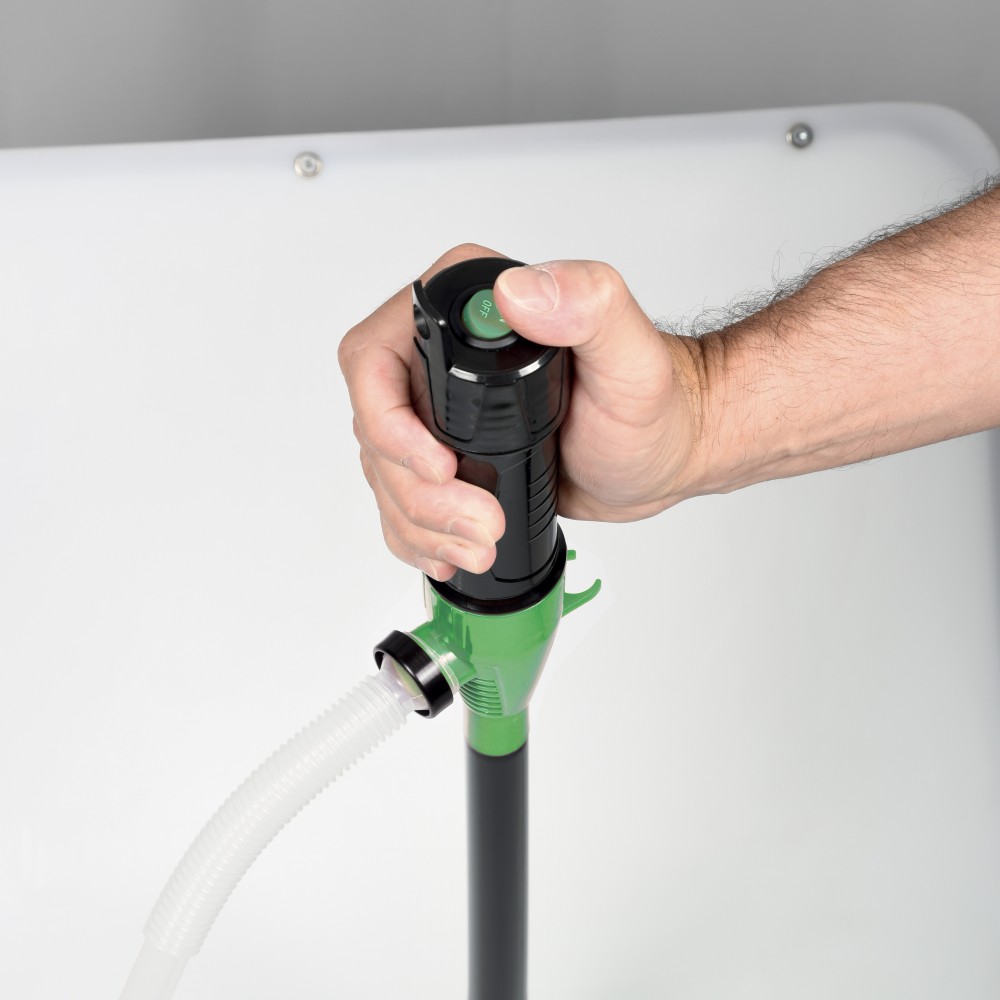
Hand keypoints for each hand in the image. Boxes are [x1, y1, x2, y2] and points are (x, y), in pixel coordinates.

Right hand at [338, 244, 705, 579]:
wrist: (665, 456)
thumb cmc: (655, 408)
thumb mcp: (629, 356)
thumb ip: (589, 304)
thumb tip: (517, 293)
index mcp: (468, 310)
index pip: (375, 358)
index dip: (388, 420)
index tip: (440, 465)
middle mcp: (442, 356)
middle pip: (374, 427)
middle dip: (414, 489)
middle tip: (478, 520)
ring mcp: (442, 409)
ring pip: (383, 472)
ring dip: (420, 521)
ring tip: (479, 539)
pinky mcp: (451, 454)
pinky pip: (401, 497)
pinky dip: (416, 533)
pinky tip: (450, 548)